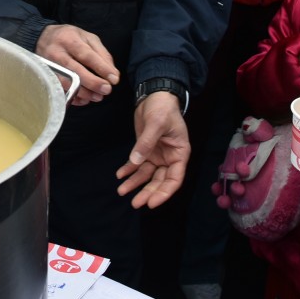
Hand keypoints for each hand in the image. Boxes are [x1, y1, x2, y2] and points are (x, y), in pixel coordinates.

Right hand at [35, 24, 118, 105]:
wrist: (42, 38)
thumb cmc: (69, 38)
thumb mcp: (87, 37)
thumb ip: (102, 53)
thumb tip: (113, 73)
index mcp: (69, 40)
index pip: (87, 55)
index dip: (101, 68)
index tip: (114, 79)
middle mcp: (57, 53)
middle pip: (75, 70)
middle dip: (93, 82)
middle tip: (106, 89)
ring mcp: (49, 66)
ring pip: (66, 83)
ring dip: (84, 93)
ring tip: (98, 96)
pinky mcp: (46, 77)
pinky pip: (60, 90)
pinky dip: (73, 97)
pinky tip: (85, 99)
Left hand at [116, 93, 189, 208]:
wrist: (154, 95)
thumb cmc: (163, 108)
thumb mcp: (156, 123)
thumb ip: (146, 143)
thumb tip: (135, 162)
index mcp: (179, 153)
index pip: (174, 179)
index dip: (164, 192)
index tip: (151, 202)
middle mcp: (169, 157)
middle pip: (159, 180)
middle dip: (147, 192)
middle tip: (135, 203)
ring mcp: (157, 155)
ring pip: (147, 175)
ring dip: (135, 183)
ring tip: (121, 191)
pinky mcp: (145, 150)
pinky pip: (137, 164)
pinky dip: (129, 170)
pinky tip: (120, 175)